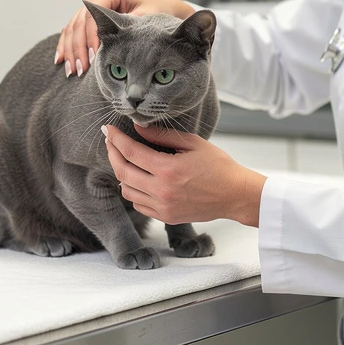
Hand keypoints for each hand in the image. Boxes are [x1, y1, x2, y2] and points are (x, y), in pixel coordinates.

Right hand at [56, 0, 194, 77]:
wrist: (155, 8)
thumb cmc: (153, 11)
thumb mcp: (148, 17)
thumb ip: (133, 25)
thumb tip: (119, 38)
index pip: (92, 16)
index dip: (91, 37)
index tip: (94, 57)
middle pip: (79, 23)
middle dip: (78, 48)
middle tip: (81, 69)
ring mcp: (88, 6)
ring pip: (71, 28)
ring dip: (70, 51)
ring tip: (72, 71)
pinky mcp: (85, 17)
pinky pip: (70, 31)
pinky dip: (66, 46)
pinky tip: (61, 60)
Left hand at [101, 124, 266, 227]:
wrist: (235, 194)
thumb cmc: (218, 166)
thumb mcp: (192, 143)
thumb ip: (162, 136)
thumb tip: (138, 127)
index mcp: (168, 169)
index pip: (130, 152)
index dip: (116, 139)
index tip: (108, 130)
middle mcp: (161, 190)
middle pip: (122, 172)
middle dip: (112, 154)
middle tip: (110, 142)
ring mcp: (163, 206)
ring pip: (127, 190)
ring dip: (122, 174)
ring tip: (126, 160)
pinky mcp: (166, 217)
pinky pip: (139, 204)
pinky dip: (134, 190)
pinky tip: (139, 179)